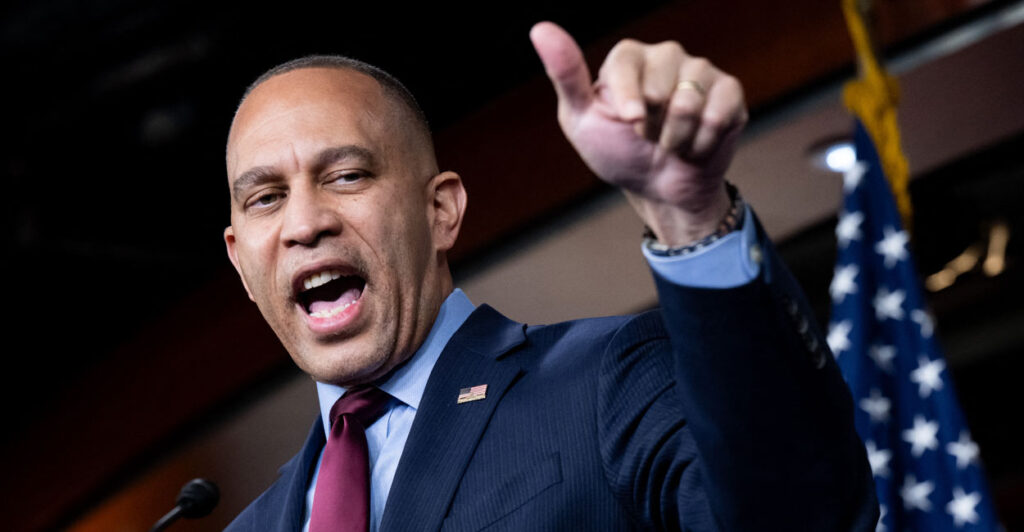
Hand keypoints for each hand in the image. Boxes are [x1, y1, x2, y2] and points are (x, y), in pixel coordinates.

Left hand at [530, 22, 747, 245]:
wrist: (660, 188)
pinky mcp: (729, 93)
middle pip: (660, 88)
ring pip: (688, 105)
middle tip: (648, 135)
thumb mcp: (581, 119)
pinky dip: (701, 145)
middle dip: (650, 127)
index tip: (629, 123)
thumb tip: (540, 29)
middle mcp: (665, 56)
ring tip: (671, 141)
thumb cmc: (618, 152)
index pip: (626, 62)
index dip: (628, 99)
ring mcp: (701, 72)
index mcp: (627, 58)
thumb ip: (566, 76)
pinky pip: (717, 116)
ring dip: (675, 140)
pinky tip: (695, 145)